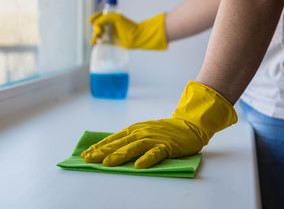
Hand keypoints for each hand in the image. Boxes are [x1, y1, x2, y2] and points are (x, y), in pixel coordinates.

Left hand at [81, 81, 237, 168]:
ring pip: (134, 147)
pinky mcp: (167, 145)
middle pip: (120, 142)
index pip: (114, 138)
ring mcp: (154, 139)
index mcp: (136, 129)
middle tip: (89, 159)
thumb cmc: (165, 131)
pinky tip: (139, 166)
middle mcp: (142, 132)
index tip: (87, 154)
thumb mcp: (145, 131)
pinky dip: (147, 159)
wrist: (188, 126)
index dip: (100, 146)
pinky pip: (156, 153)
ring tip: (108, 163)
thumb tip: (111, 149)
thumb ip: (131, 139)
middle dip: (103, 151)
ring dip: (120, 155)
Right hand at [89, 12, 167, 49]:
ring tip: (96, 38)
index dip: (94, 18)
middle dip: (96, 28)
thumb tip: (94, 23)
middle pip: (98, 26)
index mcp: (111, 18)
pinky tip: (93, 42)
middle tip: (99, 31)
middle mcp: (110, 26)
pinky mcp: (110, 42)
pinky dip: (95, 41)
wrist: (136, 38)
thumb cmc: (127, 26)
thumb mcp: (115, 18)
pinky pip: (100, 42)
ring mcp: (110, 34)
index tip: (90, 21)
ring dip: (94, 35)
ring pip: (98, 34)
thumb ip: (104, 18)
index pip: (99, 16)